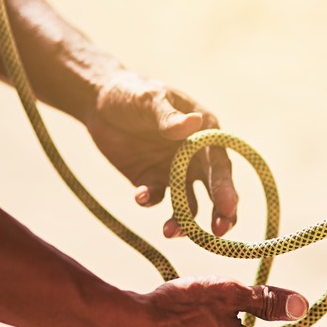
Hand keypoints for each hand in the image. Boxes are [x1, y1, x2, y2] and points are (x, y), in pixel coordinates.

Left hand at [85, 72, 237, 237]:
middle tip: (217, 234)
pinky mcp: (151, 181)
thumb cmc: (132, 92)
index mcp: (205, 134)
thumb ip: (169, 117)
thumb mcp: (149, 99)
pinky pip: (155, 197)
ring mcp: (174, 172)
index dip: (226, 188)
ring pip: (187, 203)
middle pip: (214, 191)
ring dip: (183, 220)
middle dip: (219, 214)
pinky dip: (150, 200)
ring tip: (169, 231)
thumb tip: (194, 123)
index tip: (228, 209)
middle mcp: (195, 157)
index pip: (220, 165)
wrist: (97, 101)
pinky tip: (140, 196)